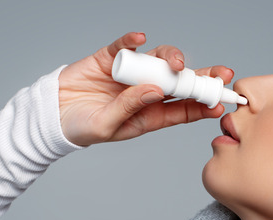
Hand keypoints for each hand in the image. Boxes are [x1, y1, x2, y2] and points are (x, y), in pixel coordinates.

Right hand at [59, 32, 234, 145]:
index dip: (203, 104)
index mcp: (149, 115)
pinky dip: (132, 40)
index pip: (183, 109)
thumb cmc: (81, 127)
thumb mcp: (108, 125)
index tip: (221, 101)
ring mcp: (130, 74)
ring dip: (170, 58)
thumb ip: (131, 107)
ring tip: (174, 62)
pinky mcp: (110, 58)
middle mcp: (145, 92)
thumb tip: (156, 89)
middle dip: (201, 76)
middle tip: (220, 74)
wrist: (51, 115)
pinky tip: (139, 38)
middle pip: (179, 82)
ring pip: (158, 61)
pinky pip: (125, 45)